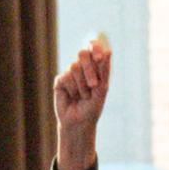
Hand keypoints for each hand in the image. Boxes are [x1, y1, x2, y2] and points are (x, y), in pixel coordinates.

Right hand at [50, 33, 112, 169]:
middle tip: (94, 86)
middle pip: (82, 54)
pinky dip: (72, 89)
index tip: (99, 57)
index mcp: (94, 66)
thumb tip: (108, 51)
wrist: (79, 123)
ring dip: (82, 84)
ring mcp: (70, 72)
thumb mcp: (102, 88)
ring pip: (74, 66)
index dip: (95, 47)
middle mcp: (82, 67)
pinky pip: (66, 77)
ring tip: (84, 96)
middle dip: (89, 69)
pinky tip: (73, 97)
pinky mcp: (60, 80)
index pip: (93, 46)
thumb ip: (104, 70)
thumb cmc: (93, 107)